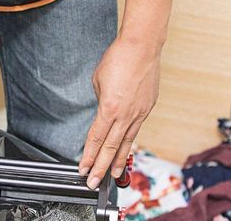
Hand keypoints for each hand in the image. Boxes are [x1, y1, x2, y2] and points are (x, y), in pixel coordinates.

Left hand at [79, 34, 160, 188]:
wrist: (141, 49)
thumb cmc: (117, 59)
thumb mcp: (98, 80)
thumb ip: (100, 100)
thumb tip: (103, 110)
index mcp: (109, 108)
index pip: (96, 138)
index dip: (89, 155)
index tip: (83, 168)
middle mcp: (125, 115)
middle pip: (110, 147)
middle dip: (100, 167)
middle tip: (92, 181)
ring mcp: (138, 113)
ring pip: (126, 143)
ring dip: (118, 161)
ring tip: (112, 176)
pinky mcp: (147, 109)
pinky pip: (135, 131)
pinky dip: (129, 144)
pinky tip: (125, 152)